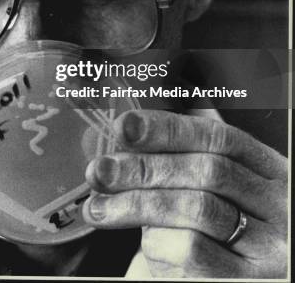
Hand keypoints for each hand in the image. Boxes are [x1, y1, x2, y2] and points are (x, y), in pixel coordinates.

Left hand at [83, 110, 287, 277]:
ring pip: (196, 207)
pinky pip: (192, 250)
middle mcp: (278, 206)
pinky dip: (158, 243)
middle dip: (144, 166)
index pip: (218, 137)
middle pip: (206, 170)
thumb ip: (181, 165)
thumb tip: (125, 137)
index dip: (168, 128)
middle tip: (100, 170)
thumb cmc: (214, 239)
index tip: (124, 126)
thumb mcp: (213, 195)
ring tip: (100, 209)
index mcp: (270, 171)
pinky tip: (145, 245)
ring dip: (136, 203)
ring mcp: (270, 248)